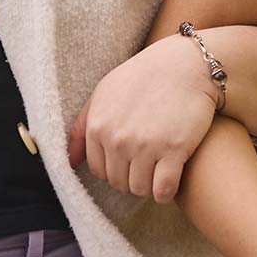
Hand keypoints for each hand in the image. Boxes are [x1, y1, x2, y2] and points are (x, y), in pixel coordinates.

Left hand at [68, 37, 219, 201]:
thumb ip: (81, 126)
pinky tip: (171, 179)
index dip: (114, 168)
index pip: (98, 170)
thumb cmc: (144, 76)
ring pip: (140, 189)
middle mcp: (118, 139)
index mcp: (98, 126)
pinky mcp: (174, 150)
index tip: (128, 160)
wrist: (186, 64)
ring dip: (149, 185)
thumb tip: (70, 162)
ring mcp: (146, 146)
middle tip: (146, 163)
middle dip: (131, 177)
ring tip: (158, 170)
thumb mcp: (104, 92)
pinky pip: (163, 190)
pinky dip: (166, 191)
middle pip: (119, 182)